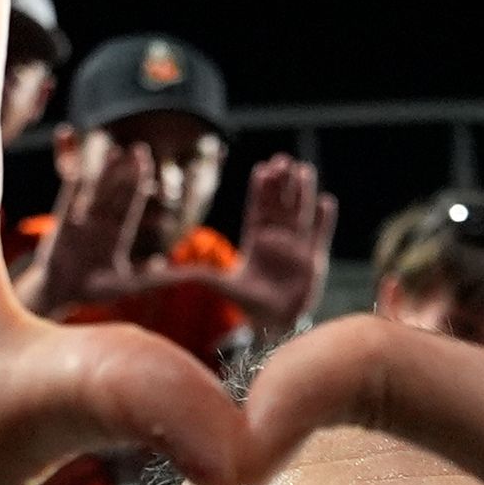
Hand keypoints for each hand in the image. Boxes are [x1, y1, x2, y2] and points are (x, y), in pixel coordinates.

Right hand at [19, 138, 162, 318]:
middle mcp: (102, 223)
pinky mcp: (64, 218)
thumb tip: (179, 272)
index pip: (132, 205)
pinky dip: (71, 172)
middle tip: (139, 150)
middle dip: (128, 173)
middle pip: (118, 193)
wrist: (60, 295)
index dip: (140, 186)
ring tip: (116, 153)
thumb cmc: (93, 291)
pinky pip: (69, 191)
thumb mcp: (129, 284)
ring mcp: (83, 219)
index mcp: (118, 235)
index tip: (149, 167)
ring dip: (107, 172)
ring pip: (98, 190)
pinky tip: (77, 157)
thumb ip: (155, 278)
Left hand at [164, 153, 335, 330]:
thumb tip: (157, 274)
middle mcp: (277, 240)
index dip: (261, 189)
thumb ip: (193, 275)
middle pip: (281, 204)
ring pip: (301, 213)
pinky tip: (326, 201)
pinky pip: (320, 235)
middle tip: (283, 160)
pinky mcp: (314, 260)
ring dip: (303, 192)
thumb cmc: (246, 305)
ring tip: (303, 170)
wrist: (273, 324)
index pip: (258, 209)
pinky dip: (324, 220)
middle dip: (282, 183)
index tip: (263, 168)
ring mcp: (296, 248)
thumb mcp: (217, 285)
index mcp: (255, 241)